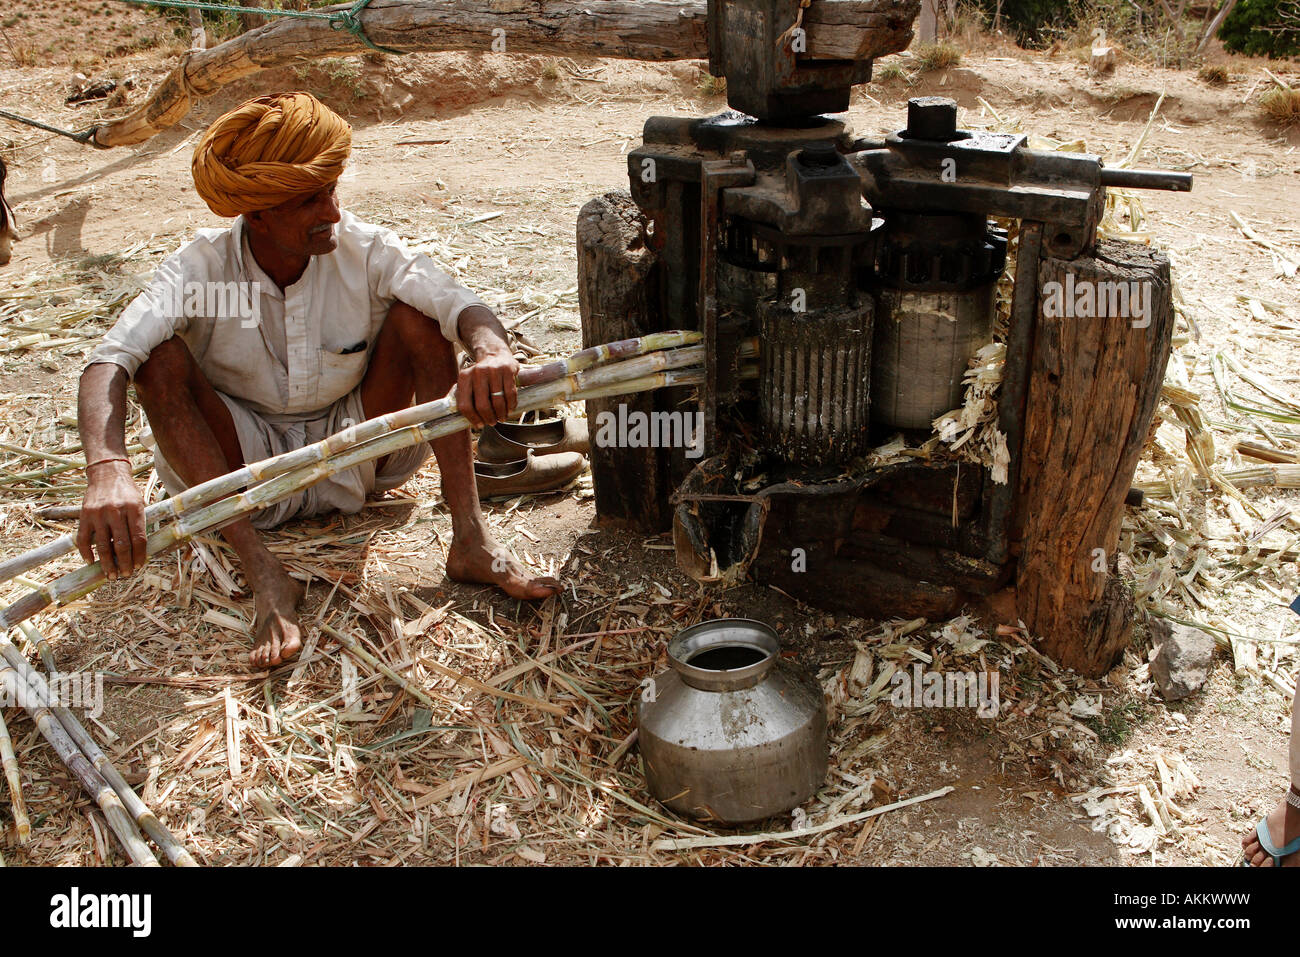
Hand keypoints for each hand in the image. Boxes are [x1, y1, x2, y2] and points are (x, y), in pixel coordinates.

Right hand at [76, 461, 146, 579]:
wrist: (107, 473)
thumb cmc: (127, 492)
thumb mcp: (140, 503)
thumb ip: (140, 523)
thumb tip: (141, 551)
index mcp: (134, 509)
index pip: (138, 538)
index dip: (139, 555)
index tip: (139, 566)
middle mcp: (116, 512)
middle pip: (121, 544)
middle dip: (124, 563)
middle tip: (126, 575)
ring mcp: (98, 514)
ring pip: (102, 545)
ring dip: (107, 563)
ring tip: (111, 575)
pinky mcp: (84, 515)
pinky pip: (83, 539)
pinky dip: (86, 553)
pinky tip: (91, 562)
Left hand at [456, 344, 519, 428]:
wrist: (495, 354)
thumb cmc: (480, 375)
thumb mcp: (468, 381)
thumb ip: (462, 396)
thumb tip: (459, 418)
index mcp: (464, 377)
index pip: (465, 405)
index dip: (472, 418)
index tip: (479, 425)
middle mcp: (478, 372)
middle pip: (482, 405)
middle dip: (489, 418)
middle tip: (492, 422)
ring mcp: (493, 370)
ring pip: (497, 401)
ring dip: (501, 414)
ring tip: (502, 418)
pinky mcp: (507, 370)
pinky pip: (510, 394)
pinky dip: (511, 405)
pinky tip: (510, 409)